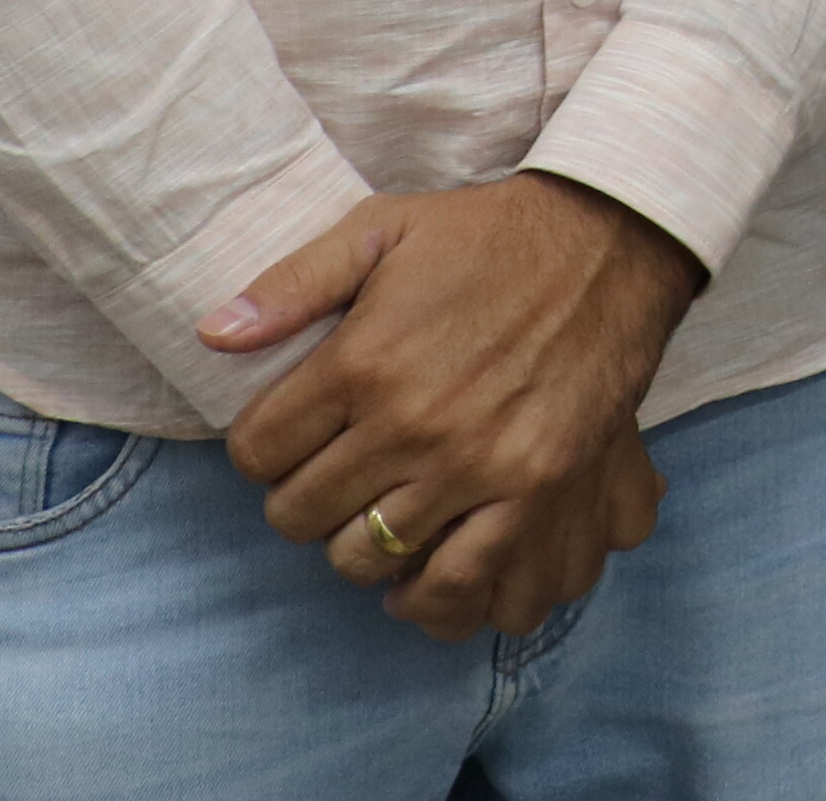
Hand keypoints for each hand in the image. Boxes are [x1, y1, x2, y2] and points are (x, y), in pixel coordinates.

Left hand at [211, 170, 704, 638]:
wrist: (612, 241)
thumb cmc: (488, 236)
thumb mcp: (384, 228)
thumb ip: (294, 281)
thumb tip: (213, 335)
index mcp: (363, 360)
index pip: (257, 452)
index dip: (262, 447)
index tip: (292, 434)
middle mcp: (413, 422)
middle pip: (301, 516)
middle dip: (303, 499)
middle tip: (335, 473)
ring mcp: (477, 465)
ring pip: (367, 559)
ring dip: (358, 545)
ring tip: (376, 515)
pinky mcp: (537, 491)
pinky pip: (462, 584)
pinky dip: (431, 597)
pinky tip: (424, 573)